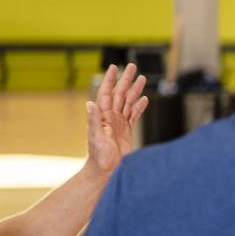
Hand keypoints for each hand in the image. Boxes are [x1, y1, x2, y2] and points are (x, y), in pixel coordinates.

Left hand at [84, 63, 148, 178]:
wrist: (107, 169)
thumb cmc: (99, 156)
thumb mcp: (96, 137)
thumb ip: (93, 120)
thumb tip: (90, 104)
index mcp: (103, 115)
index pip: (106, 92)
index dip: (110, 80)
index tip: (114, 67)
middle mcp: (111, 116)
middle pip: (120, 93)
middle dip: (126, 79)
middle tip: (132, 66)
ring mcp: (119, 122)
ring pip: (129, 101)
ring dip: (135, 90)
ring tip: (142, 78)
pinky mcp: (127, 130)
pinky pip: (134, 115)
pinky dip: (140, 107)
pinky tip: (144, 99)